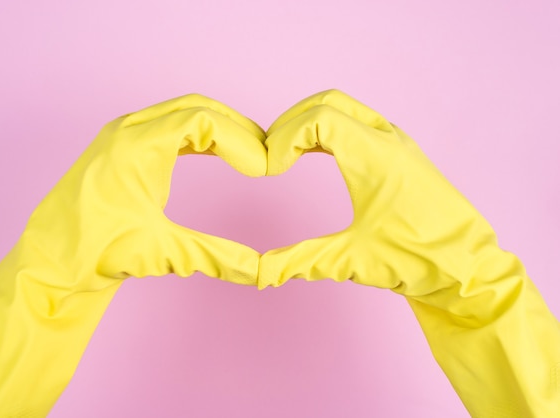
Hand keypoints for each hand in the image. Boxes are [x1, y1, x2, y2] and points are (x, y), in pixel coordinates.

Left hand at [0, 94, 267, 416]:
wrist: (52, 262)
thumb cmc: (95, 254)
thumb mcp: (160, 253)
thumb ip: (215, 257)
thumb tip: (260, 271)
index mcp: (136, 144)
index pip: (202, 120)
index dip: (240, 140)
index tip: (262, 169)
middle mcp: (128, 130)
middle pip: (195, 107)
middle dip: (235, 127)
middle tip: (263, 153)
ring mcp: (122, 135)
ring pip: (181, 113)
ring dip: (217, 128)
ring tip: (247, 151)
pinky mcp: (122, 148)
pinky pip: (168, 127)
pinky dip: (197, 135)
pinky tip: (215, 151)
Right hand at [259, 89, 559, 416]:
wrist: (468, 267)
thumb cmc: (420, 260)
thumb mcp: (352, 260)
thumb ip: (298, 261)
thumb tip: (258, 273)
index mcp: (375, 155)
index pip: (317, 119)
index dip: (283, 139)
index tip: (271, 171)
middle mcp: (387, 138)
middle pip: (326, 102)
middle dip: (291, 123)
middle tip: (271, 155)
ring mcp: (397, 142)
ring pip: (343, 108)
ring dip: (310, 123)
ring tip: (287, 154)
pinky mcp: (400, 152)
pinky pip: (358, 123)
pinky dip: (329, 130)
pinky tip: (317, 155)